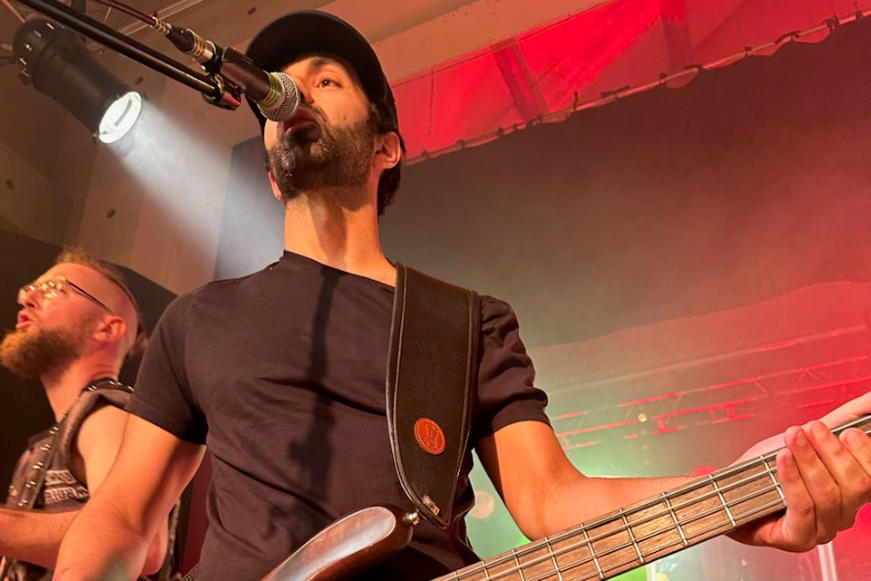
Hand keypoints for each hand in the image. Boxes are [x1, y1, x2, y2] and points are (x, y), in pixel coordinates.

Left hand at [730, 392, 870, 550]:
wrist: (729, 491)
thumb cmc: (768, 468)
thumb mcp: (808, 437)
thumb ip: (843, 418)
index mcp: (850, 493)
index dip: (865, 454)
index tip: (848, 431)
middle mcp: (841, 515)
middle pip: (855, 486)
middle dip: (832, 451)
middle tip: (811, 428)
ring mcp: (821, 530)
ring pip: (828, 495)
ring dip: (809, 460)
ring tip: (792, 437)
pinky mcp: (797, 539)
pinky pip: (802, 508)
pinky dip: (793, 478)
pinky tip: (782, 458)